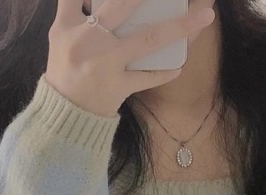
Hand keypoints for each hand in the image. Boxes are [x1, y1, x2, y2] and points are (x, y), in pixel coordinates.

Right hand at [45, 0, 216, 117]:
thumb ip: (74, 9)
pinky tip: (179, 65)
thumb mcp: (60, 35)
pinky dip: (164, 72)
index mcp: (69, 24)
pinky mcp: (117, 86)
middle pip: (122, 5)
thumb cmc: (65, 70)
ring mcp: (105, 63)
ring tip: (205, 16)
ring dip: (179, 27)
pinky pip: (147, 77)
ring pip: (147, 39)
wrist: (64, 112)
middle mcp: (88, 39)